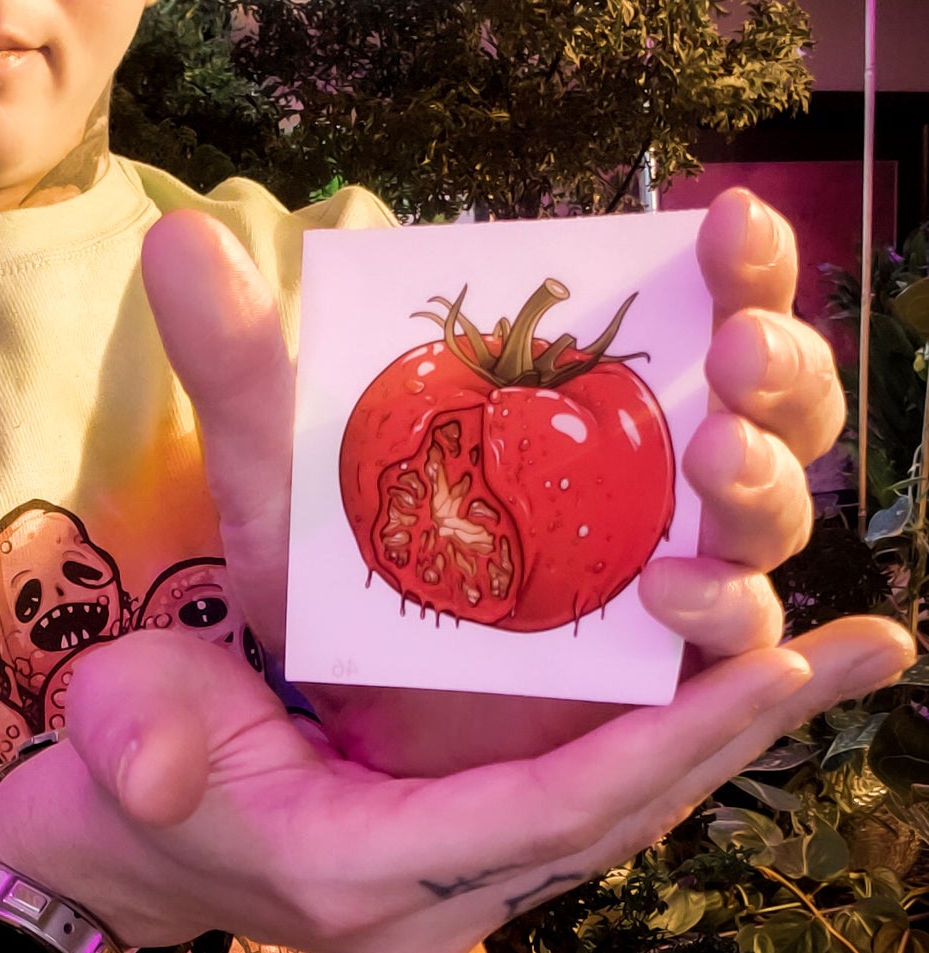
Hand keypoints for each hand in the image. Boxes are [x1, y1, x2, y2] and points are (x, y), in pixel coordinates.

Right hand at [0, 622, 911, 952]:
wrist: (106, 846)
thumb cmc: (117, 768)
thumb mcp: (118, 730)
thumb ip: (140, 748)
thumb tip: (157, 771)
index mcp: (361, 869)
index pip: (551, 811)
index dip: (665, 739)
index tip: (773, 663)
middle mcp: (430, 902)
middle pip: (618, 816)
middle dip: (739, 732)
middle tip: (865, 648)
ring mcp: (449, 891)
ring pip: (614, 817)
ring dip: (721, 740)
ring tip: (834, 659)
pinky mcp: (455, 859)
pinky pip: (581, 809)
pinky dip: (658, 747)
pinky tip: (719, 688)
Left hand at [141, 190, 898, 777]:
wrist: (303, 738)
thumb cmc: (314, 589)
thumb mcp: (277, 481)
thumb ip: (240, 371)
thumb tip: (176, 241)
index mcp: (579, 405)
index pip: (696, 310)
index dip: (742, 263)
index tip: (726, 214)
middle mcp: (648, 483)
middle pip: (773, 411)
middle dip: (777, 373)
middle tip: (732, 354)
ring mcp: (668, 587)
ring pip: (768, 527)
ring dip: (760, 497)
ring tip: (705, 477)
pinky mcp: (662, 695)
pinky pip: (740, 663)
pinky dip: (760, 646)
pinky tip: (736, 618)